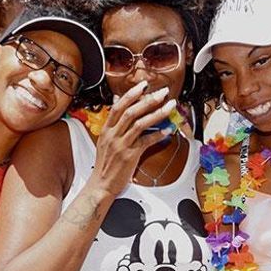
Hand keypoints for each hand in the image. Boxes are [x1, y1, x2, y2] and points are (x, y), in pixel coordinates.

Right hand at [90, 81, 177, 197]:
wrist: (101, 185)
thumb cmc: (105, 164)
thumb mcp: (104, 139)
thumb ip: (112, 120)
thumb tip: (116, 100)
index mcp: (106, 129)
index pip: (118, 106)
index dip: (132, 94)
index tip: (144, 85)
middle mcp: (113, 135)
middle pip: (131, 112)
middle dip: (148, 100)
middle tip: (162, 92)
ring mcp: (121, 145)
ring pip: (140, 124)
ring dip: (157, 113)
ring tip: (169, 106)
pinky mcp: (130, 156)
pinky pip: (146, 141)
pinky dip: (159, 135)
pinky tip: (168, 130)